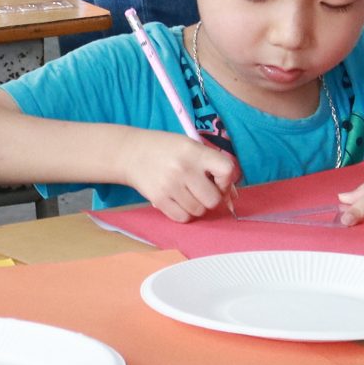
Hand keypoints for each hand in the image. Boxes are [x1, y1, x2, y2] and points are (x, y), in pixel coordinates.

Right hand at [120, 129, 238, 220]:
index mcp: (193, 151)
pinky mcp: (158, 199)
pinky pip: (183, 218)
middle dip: (211, 197)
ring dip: (196, 205)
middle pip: (213, 199)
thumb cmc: (166, 149)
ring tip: (185, 193)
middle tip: (201, 189)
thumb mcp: (189, 146)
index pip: (226, 170)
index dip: (227, 180)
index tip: (218, 180)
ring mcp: (170, 185)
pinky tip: (176, 200)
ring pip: (199, 211)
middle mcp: (182, 168)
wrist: (130, 153)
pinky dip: (183, 213)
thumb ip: (212, 166)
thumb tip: (233, 197)